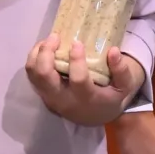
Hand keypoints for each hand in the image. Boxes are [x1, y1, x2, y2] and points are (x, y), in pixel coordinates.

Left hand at [25, 36, 143, 125]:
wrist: (94, 116)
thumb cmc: (109, 97)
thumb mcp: (123, 87)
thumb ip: (121, 70)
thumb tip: (113, 51)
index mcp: (85, 98)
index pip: (77, 80)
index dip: (76, 60)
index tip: (77, 43)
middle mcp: (63, 99)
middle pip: (44, 76)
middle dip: (46, 53)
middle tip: (56, 37)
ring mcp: (49, 97)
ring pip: (33, 74)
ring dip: (37, 54)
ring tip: (49, 40)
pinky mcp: (42, 93)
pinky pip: (31, 74)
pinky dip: (34, 58)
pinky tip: (45, 48)